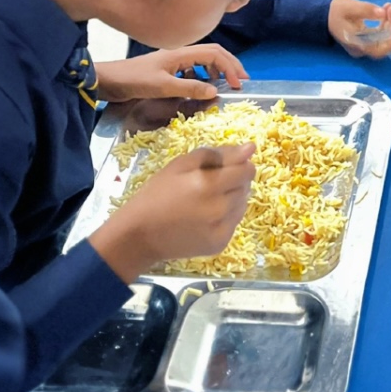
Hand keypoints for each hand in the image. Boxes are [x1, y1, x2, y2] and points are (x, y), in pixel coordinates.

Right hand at [90, 142, 255, 280]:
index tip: (227, 167)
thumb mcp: (181, 164)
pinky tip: (205, 216)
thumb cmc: (157, 194)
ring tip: (206, 200)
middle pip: (246, 187)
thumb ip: (217, 154)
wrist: (140, 235)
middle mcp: (220, 207)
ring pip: (242, 204)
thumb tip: (250, 148)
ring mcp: (222, 228)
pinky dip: (225, 216)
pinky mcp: (221, 243)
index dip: (240, 165)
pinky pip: (234, 222)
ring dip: (232, 198)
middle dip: (234, 181)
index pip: (246, 170)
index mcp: (209, 183)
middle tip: (209, 184)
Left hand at [93, 47, 244, 105]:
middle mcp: (179, 54)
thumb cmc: (133, 80)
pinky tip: (200, 87)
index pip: (214, 54)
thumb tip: (215, 91)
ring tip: (225, 84)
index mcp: (181, 53)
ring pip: (202, 61)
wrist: (107, 80)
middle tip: (242, 81)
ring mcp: (172, 62)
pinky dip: (201, 77)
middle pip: (212, 54)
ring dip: (216, 70)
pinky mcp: (166, 70)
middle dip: (229, 65)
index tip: (239, 84)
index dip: (230, 67)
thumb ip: (189, 88)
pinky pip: (191, 70)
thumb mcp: (162, 86)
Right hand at [328, 0, 390, 57]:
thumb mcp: (349, 7)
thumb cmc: (334, 12)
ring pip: (386, 37)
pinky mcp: (368, 38)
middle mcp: (363, 48)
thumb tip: (382, 13)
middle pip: (386, 43)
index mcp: (358, 44)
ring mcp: (366, 44)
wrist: (324, 14)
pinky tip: (387, 10)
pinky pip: (382, 33)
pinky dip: (387, 22)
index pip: (381, 48)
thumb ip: (366, 10)